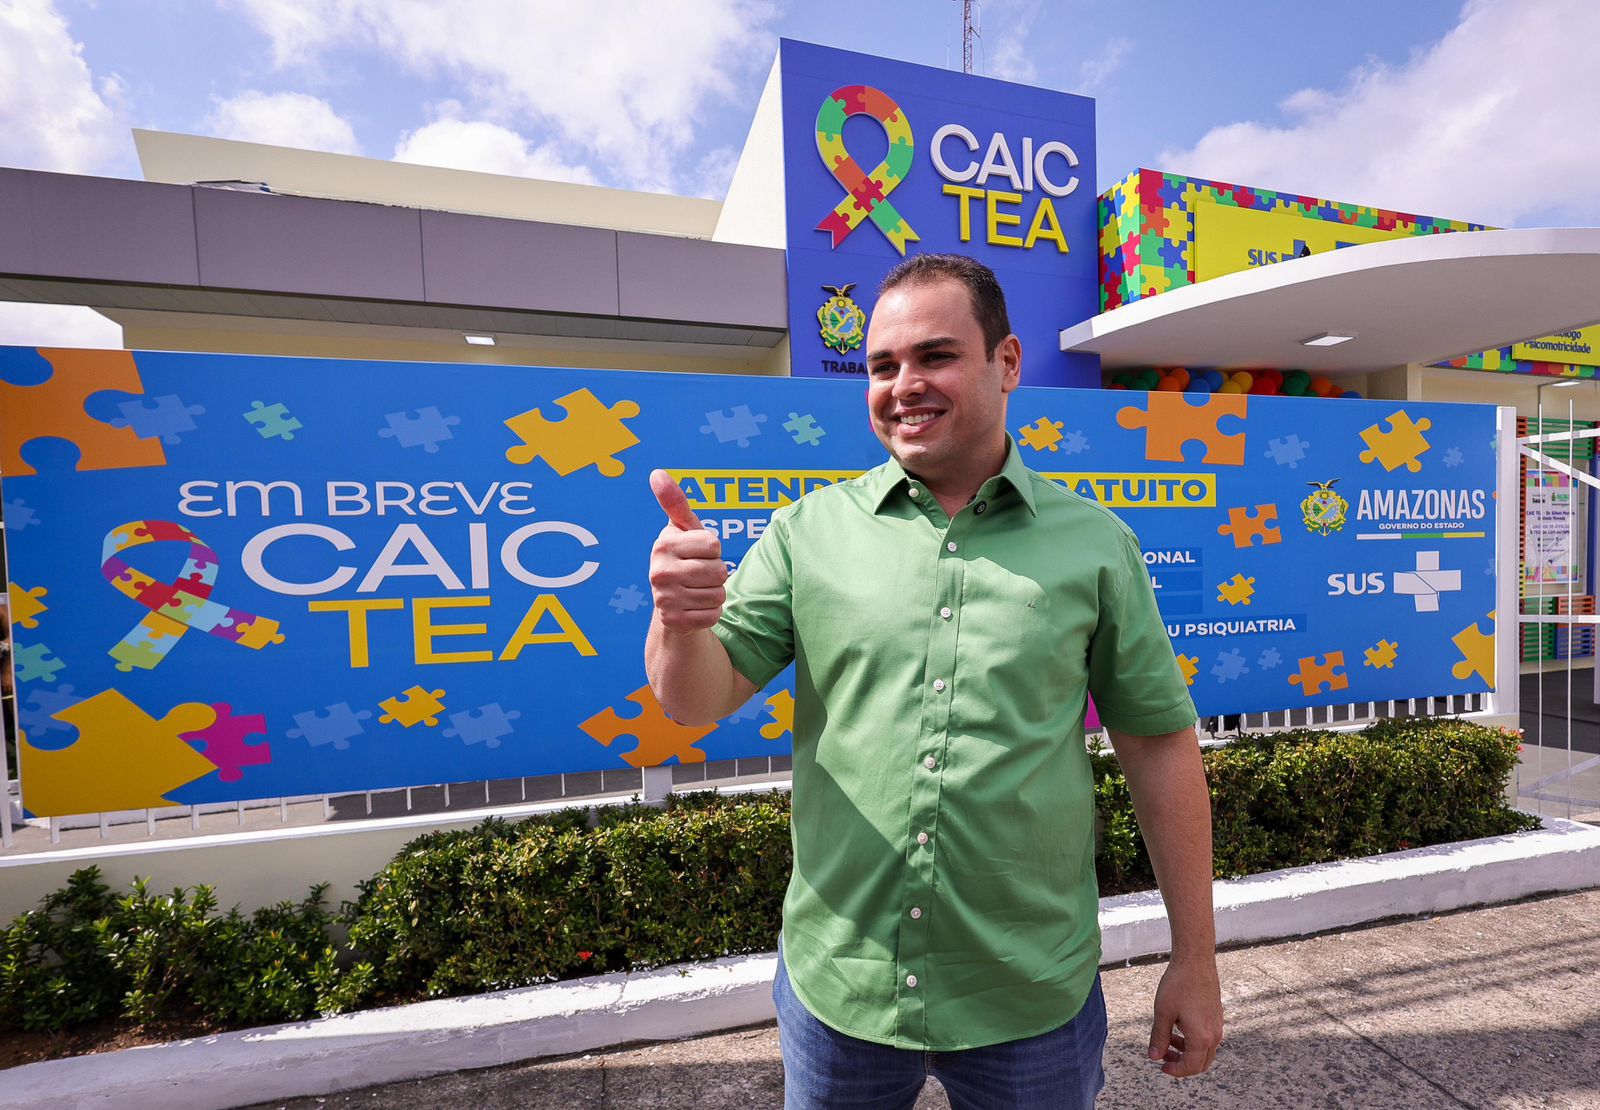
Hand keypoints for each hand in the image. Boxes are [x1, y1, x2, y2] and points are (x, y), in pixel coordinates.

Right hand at [648, 469, 726, 632]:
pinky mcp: (673, 621)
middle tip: (699, 574)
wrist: (671, 603)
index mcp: (663, 544)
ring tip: (697, 590)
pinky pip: (713, 615)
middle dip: (717, 573)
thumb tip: (656, 473)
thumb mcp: (683, 529)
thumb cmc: (684, 557)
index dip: (713, 549)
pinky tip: (695, 607)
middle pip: (718, 570)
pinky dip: (711, 613)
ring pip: (718, 594)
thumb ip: (675, 502)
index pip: (713, 543)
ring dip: (715, 594)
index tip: (698, 552)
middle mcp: (659, 571)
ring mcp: (664, 598)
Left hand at [1147, 955, 1222, 1077]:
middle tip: (1163, 1057)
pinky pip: (1208, 1038)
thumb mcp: (1163, 1013)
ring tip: (1167, 1041)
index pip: (1190, 1067)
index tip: (1160, 1066)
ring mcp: (1218, 1025)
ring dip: (1186, 1052)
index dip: (1175, 1071)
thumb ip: (1159, 1038)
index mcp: (1202, 1038)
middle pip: (1201, 1063)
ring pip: (1205, 1051)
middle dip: (1181, 1064)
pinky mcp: (1217, 1016)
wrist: (1195, 961)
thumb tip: (1154, 1057)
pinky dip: (1193, 1041)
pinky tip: (1177, 1028)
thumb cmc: (1178, 985)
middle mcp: (1214, 1035)